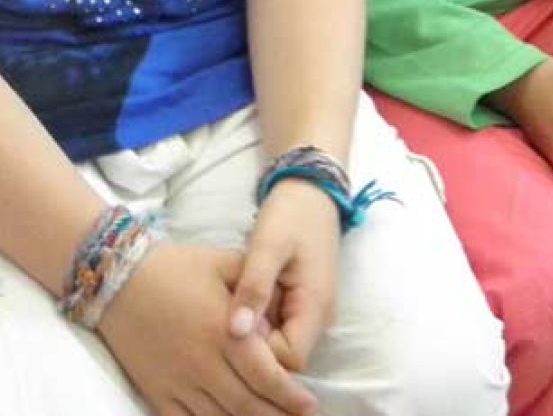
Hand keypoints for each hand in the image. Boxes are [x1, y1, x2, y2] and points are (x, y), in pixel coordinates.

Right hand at [96, 240, 315, 415]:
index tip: (309, 404)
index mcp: (223, 331)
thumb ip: (256, 290)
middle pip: (246, 404)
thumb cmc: (178, 268)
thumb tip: (278, 321)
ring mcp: (176, 382)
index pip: (264, 375)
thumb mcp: (225, 265)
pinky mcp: (155, 392)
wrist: (119, 281)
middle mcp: (201, 363)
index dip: (289, 395)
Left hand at [228, 177, 342, 373]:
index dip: (258, 354)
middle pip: (285, 358)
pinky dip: (262, 323)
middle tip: (231, 315)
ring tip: (237, 305)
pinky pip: (282, 329)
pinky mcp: (305, 305)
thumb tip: (236, 332)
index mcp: (316, 306)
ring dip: (257, 334)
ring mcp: (314, 312)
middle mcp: (321, 317)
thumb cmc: (290, 215)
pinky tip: (246, 301)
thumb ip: (254, 288)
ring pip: (282, 345)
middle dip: (255, 346)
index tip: (234, 328)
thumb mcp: (268, 245)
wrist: (310, 191)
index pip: (288, 360)